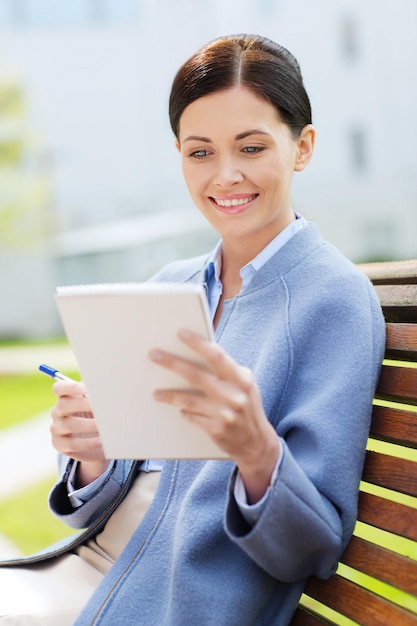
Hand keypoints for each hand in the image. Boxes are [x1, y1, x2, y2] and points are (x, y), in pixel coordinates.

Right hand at [51, 379, 108, 485]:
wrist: (95, 441)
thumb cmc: (96, 416)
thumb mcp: (96, 403)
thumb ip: (97, 392)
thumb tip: (108, 383)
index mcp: (65, 397)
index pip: (60, 388)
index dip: (71, 387)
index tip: (85, 388)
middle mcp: (58, 411)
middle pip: (63, 404)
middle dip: (82, 405)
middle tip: (100, 407)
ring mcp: (57, 428)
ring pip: (68, 425)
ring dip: (88, 425)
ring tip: (105, 426)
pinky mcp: (60, 444)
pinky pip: (72, 444)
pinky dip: (88, 443)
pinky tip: (101, 441)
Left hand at [149, 329, 280, 502]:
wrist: (258, 444)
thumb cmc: (248, 408)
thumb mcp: (246, 386)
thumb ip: (229, 371)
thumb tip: (203, 352)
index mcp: (241, 379)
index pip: (216, 356)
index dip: (198, 344)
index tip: (180, 333)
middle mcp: (233, 395)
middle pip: (196, 375)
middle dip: (172, 363)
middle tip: (154, 355)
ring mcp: (225, 413)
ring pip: (189, 399)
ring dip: (170, 395)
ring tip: (156, 392)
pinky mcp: (216, 430)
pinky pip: (192, 417)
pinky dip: (184, 413)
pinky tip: (179, 410)